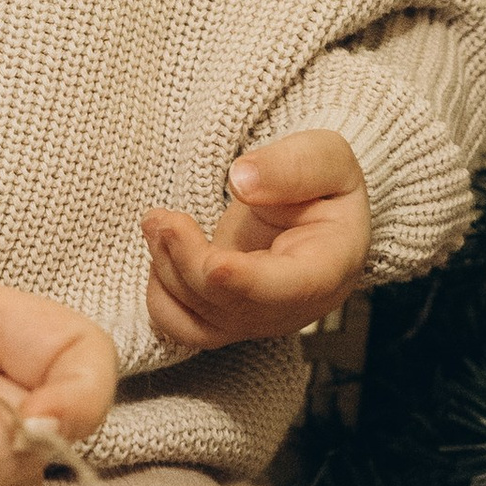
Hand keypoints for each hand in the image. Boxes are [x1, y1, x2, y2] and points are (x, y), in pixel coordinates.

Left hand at [142, 131, 371, 350]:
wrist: (311, 205)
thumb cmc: (324, 183)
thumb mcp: (326, 157)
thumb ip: (292, 166)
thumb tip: (241, 181)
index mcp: (328, 267)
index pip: (289, 289)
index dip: (248, 282)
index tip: (214, 264)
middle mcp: (293, 306)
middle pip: (233, 306)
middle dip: (189, 262)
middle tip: (163, 217)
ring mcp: (258, 318)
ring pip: (201, 320)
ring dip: (167, 272)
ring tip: (157, 221)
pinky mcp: (227, 318)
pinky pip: (184, 328)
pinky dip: (160, 296)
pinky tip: (162, 252)